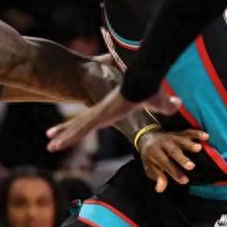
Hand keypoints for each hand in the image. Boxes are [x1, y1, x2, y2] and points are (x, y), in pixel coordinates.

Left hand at [46, 86, 181, 151]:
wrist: (145, 80)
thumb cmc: (151, 88)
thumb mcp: (160, 102)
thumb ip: (165, 105)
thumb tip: (177, 102)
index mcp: (110, 110)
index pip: (91, 120)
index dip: (80, 125)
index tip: (69, 129)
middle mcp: (101, 112)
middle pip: (79, 124)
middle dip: (64, 131)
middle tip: (50, 136)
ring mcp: (99, 114)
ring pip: (76, 128)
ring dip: (62, 138)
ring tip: (49, 145)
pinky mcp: (99, 116)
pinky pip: (81, 130)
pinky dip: (68, 137)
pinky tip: (56, 144)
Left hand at [139, 129, 208, 192]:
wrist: (147, 137)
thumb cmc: (151, 157)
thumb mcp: (150, 168)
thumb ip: (157, 177)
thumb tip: (160, 189)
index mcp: (154, 153)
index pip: (165, 164)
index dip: (174, 173)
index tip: (185, 181)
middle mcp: (163, 144)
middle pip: (172, 151)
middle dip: (182, 159)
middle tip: (192, 167)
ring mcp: (171, 137)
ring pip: (181, 140)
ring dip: (190, 144)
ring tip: (199, 148)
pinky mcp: (179, 133)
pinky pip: (188, 132)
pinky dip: (197, 133)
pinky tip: (206, 136)